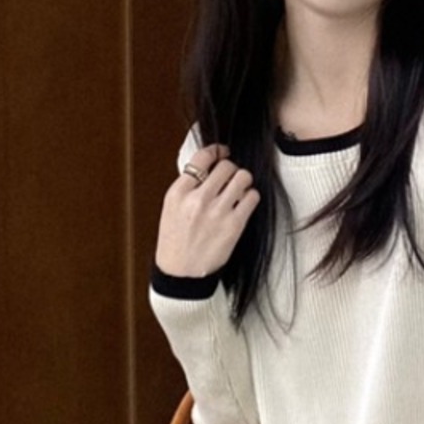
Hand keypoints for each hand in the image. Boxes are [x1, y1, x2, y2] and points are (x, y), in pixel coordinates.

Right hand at [154, 143, 260, 278]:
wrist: (181, 272)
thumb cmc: (175, 241)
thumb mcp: (171, 208)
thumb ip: (188, 187)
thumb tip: (209, 168)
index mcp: (178, 192)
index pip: (202, 158)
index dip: (216, 151)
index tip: (223, 152)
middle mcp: (198, 199)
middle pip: (226, 166)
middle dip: (231, 168)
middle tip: (231, 177)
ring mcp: (217, 212)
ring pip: (242, 177)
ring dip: (244, 180)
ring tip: (239, 189)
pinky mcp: (234, 225)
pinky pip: (252, 198)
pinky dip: (251, 197)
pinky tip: (244, 203)